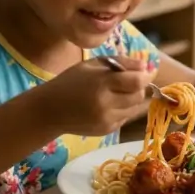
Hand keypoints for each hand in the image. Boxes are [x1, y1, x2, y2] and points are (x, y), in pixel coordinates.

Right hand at [31, 56, 152, 136]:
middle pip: (139, 96)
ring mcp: (107, 120)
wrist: (49, 110)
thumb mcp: (93, 64)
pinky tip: (107, 105)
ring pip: (135, 109)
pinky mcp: (107, 131)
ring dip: (131, 100)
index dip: (144, 76)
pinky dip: (122, 110)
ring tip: (116, 93)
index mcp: (101, 83)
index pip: (137, 81)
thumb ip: (121, 62)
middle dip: (138, 88)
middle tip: (127, 82)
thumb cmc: (71, 81)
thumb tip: (145, 66)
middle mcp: (106, 104)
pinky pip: (125, 118)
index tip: (143, 72)